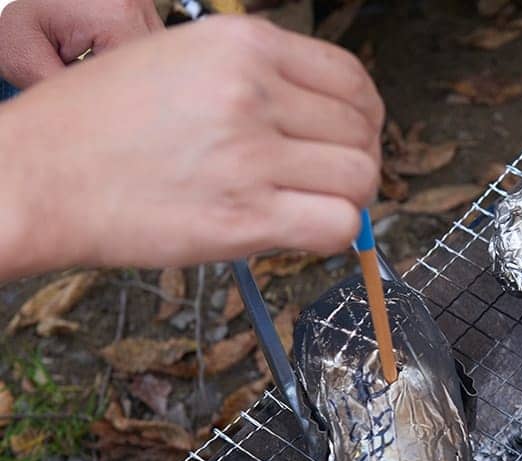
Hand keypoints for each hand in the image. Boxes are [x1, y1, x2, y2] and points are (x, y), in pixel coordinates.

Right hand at [0, 15, 384, 279]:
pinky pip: (338, 225)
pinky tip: (305, 230)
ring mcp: (250, 155)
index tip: (350, 136)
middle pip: (361, 131)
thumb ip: (257, 77)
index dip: (363, 115)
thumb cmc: (98, 123)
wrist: (37, 176)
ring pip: (358, 178)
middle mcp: (251, 92)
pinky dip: (336, 233)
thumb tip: (323, 115)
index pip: (350, 79)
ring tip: (313, 204)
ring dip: (349, 197)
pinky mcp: (245, 217)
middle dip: (356, 158)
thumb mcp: (181, 60)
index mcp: (242, 45)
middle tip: (328, 179)